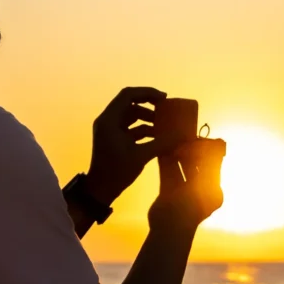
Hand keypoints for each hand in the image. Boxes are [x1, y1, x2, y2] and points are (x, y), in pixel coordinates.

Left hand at [87, 86, 164, 203]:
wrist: (100, 190)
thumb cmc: (117, 171)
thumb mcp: (141, 156)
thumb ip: (162, 143)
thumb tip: (182, 135)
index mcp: (109, 120)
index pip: (128, 95)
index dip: (147, 93)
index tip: (164, 98)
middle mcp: (108, 121)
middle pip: (129, 103)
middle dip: (149, 105)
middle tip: (166, 110)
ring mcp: (110, 130)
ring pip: (130, 116)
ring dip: (147, 118)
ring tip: (164, 126)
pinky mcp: (113, 139)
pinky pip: (130, 128)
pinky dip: (143, 129)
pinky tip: (158, 136)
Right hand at [148, 137, 223, 231]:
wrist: (170, 230)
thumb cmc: (191, 209)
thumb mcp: (204, 184)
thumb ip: (209, 164)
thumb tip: (219, 144)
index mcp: (213, 191)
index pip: (213, 166)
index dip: (208, 152)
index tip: (200, 140)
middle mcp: (199, 190)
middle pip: (197, 166)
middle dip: (192, 152)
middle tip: (185, 136)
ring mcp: (183, 191)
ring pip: (182, 168)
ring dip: (178, 155)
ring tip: (174, 140)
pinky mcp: (168, 192)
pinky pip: (169, 173)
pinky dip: (167, 162)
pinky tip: (163, 149)